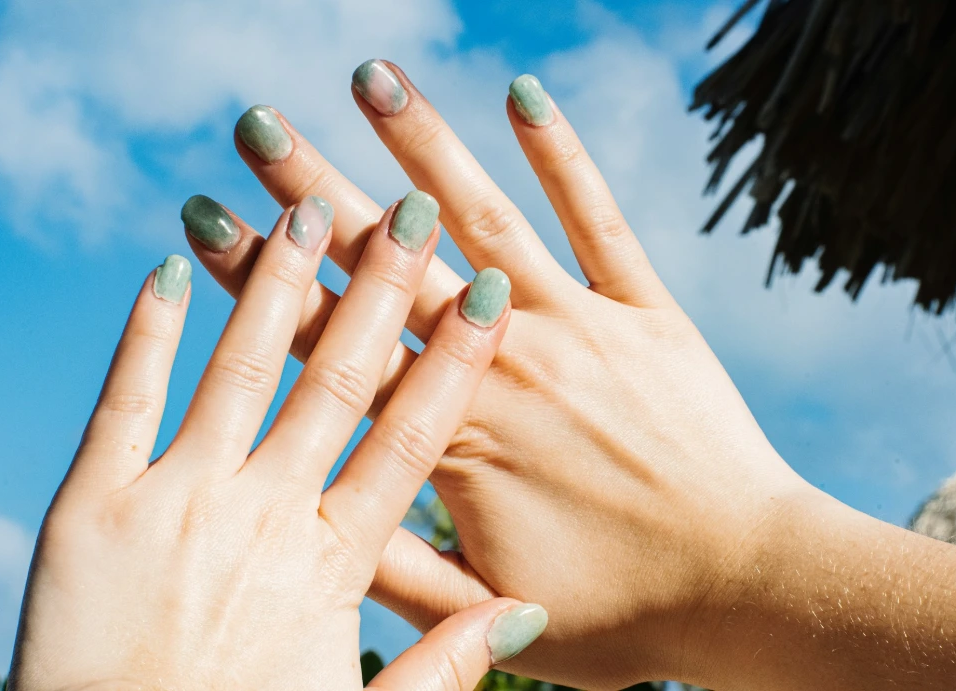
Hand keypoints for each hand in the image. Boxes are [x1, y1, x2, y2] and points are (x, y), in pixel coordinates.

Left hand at [11, 196, 547, 689]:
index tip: (488, 297)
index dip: (453, 364)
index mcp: (332, 564)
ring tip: (314, 207)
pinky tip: (171, 269)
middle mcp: (263, 515)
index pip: (412, 441)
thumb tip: (520, 612)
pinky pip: (125, 399)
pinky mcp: (92, 505)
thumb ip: (443, 663)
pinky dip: (150, 332)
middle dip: (380, 293)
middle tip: (412, 213)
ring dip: (282, 287)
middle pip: (338, 383)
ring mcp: (175, 500)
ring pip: (243, 370)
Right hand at [186, 68, 805, 688]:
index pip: (334, 342)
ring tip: (373, 77)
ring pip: (485, 221)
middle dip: (316, 190)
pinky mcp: (645, 314)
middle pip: (392, 266)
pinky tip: (524, 93)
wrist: (746, 588)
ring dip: (423, 145)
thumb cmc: (621, 613)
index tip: (209, 215)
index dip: (264, 279)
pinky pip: (598, 221)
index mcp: (452, 437)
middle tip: (258, 124)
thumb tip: (312, 518)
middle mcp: (504, 365)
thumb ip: (394, 570)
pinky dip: (562, 156)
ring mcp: (578, 330)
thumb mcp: (489, 611)